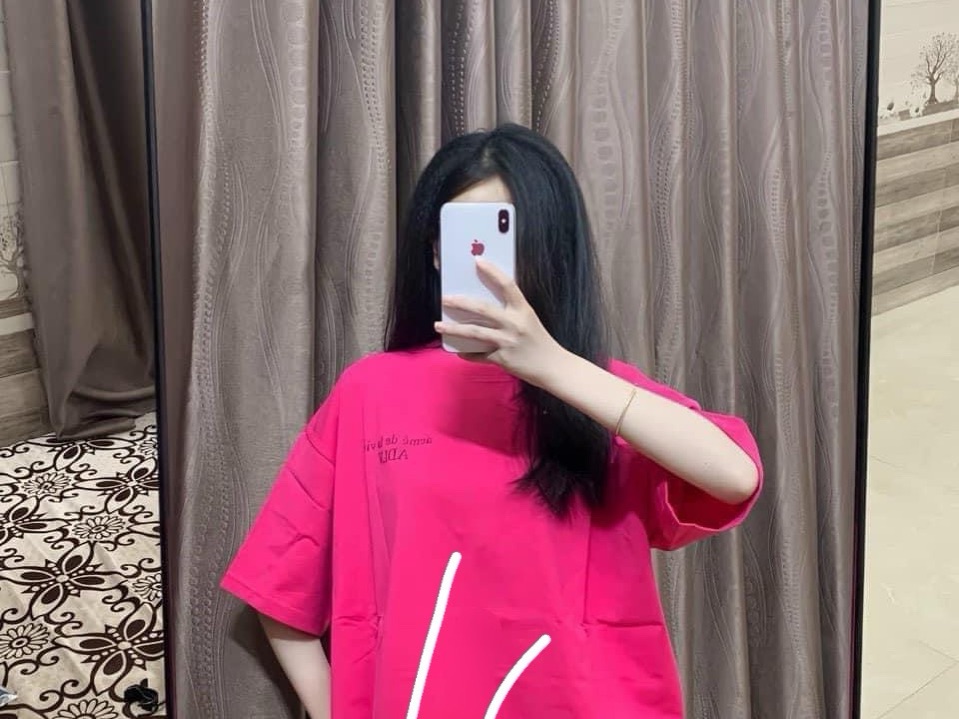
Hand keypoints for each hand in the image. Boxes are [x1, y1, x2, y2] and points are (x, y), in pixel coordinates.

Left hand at [435, 258, 565, 384]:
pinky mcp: (502, 359)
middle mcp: (514, 323)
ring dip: (453, 329)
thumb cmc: (539, 341)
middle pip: (483, 309)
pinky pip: (479, 355)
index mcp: (523, 310)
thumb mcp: (528, 319)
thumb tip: (484, 306)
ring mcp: (507, 342)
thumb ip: (510, 311)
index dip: (492, 272)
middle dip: (460, 303)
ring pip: (474, 333)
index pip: (507, 285)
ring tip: (438, 325)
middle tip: (444, 298)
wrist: (553, 366)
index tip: (478, 261)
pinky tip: (458, 351)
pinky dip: (467, 353)